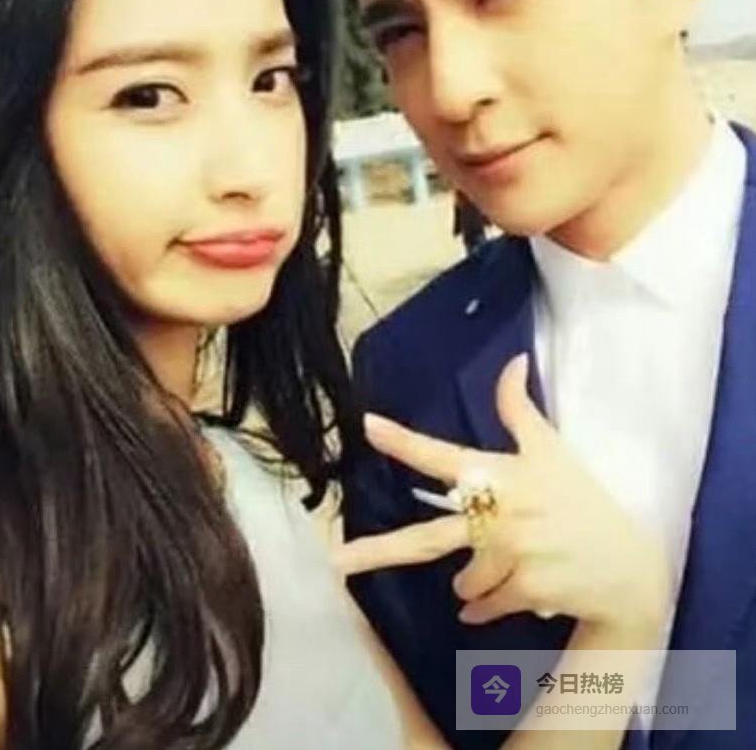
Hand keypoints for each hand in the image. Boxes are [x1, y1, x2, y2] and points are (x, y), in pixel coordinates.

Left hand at [340, 356, 669, 632]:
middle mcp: (500, 516)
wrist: (630, 569)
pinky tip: (512, 595)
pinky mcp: (523, 593)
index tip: (367, 425)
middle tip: (337, 563)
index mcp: (501, 477)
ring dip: (473, 579)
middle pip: (427, 537)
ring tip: (515, 563)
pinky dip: (486, 606)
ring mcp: (511, 557)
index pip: (444, 456)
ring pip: (461, 578)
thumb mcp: (552, 451)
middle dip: (378, 551)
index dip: (405, 441)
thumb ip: (520, 409)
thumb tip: (513, 360)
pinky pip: (481, 605)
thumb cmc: (584, 502)